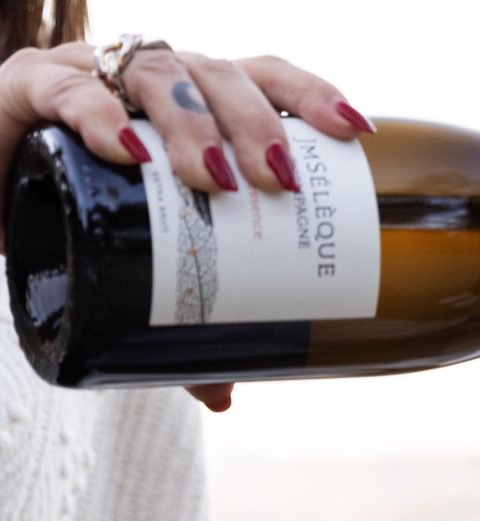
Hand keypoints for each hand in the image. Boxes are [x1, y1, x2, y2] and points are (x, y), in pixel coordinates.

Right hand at [0, 41, 372, 411]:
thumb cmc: (73, 216)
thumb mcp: (135, 261)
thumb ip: (179, 314)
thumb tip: (222, 395)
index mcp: (192, 102)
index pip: (261, 76)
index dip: (307, 93)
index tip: (352, 130)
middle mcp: (148, 74)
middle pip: (217, 73)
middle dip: (256, 124)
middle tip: (278, 181)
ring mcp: (89, 73)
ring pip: (155, 71)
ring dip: (193, 122)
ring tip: (216, 178)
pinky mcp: (27, 86)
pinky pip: (67, 88)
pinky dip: (98, 115)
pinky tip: (124, 147)